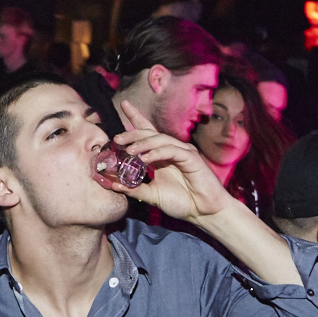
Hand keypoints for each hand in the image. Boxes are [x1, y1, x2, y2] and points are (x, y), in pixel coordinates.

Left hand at [107, 100, 229, 223]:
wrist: (203, 212)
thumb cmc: (182, 202)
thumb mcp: (152, 196)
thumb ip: (135, 189)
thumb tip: (114, 185)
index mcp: (162, 155)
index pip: (147, 132)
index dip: (136, 118)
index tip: (123, 105)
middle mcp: (171, 149)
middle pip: (150, 133)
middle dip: (133, 133)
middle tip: (117, 138)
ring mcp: (182, 151)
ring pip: (160, 139)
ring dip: (143, 143)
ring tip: (129, 151)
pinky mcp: (191, 158)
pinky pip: (171, 150)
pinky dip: (157, 153)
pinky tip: (145, 159)